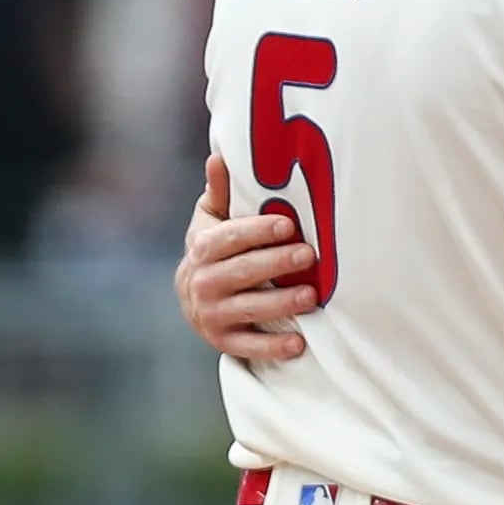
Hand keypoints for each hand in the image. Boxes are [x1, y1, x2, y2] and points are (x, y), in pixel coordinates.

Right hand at [180, 152, 319, 363]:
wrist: (192, 300)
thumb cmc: (213, 250)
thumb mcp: (211, 220)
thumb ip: (220, 192)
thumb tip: (219, 157)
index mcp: (201, 248)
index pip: (229, 238)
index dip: (258, 231)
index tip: (288, 225)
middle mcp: (202, 283)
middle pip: (241, 272)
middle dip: (276, 264)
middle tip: (309, 256)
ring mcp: (211, 315)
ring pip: (248, 309)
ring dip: (280, 304)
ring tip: (311, 297)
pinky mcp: (222, 342)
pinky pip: (249, 346)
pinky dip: (273, 347)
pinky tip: (299, 344)